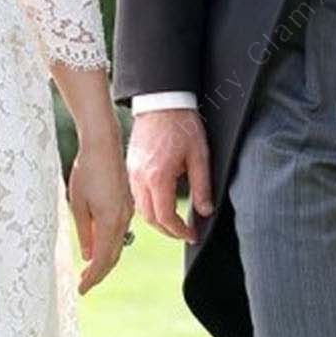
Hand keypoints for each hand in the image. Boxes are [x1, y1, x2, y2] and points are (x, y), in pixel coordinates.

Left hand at [66, 129, 132, 293]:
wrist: (104, 145)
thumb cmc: (87, 171)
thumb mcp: (77, 204)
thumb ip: (84, 231)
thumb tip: (88, 254)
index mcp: (110, 221)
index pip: (102, 259)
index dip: (92, 278)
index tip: (82, 289)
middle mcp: (122, 219)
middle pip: (113, 256)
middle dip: (98, 273)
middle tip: (84, 285)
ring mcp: (127, 211)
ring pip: (118, 244)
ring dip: (104, 259)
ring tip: (88, 270)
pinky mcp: (126, 204)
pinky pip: (119, 231)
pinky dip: (109, 244)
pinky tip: (98, 245)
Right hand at [126, 107, 212, 242]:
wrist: (161, 101)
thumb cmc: (182, 124)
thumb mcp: (199, 156)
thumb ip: (202, 187)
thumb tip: (205, 211)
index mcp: (158, 176)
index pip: (165, 217)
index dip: (179, 231)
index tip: (192, 235)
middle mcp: (140, 178)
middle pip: (150, 218)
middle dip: (168, 230)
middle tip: (185, 232)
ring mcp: (132, 173)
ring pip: (140, 208)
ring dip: (157, 219)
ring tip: (175, 221)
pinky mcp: (130, 167)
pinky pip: (136, 195)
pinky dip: (149, 205)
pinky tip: (162, 203)